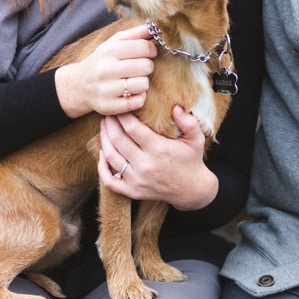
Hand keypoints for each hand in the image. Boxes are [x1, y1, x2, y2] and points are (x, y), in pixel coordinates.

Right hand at [55, 26, 157, 117]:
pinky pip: (138, 102)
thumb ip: (135, 34)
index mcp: (109, 50)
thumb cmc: (102, 61)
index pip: (144, 47)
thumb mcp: (113, 43)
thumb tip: (156, 26)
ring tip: (134, 81)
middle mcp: (106, 69)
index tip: (147, 53)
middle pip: (146, 66)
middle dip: (146, 67)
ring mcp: (106, 89)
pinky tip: (130, 93)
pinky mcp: (109, 106)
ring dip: (143, 83)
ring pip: (143, 85)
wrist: (78, 85)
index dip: (151, 50)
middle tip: (138, 68)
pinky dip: (138, 98)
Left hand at [98, 106, 214, 210]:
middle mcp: (145, 165)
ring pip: (111, 156)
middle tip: (108, 113)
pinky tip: (102, 153)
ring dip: (104, 139)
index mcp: (159, 150)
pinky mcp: (133, 191)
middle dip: (110, 123)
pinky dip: (102, 167)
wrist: (192, 190)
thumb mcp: (196, 139)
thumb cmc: (191, 160)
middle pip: (118, 140)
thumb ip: (189, 122)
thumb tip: (175, 107)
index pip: (131, 128)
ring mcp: (137, 180)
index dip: (122, 115)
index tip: (120, 106)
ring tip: (104, 126)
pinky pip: (110, 181)